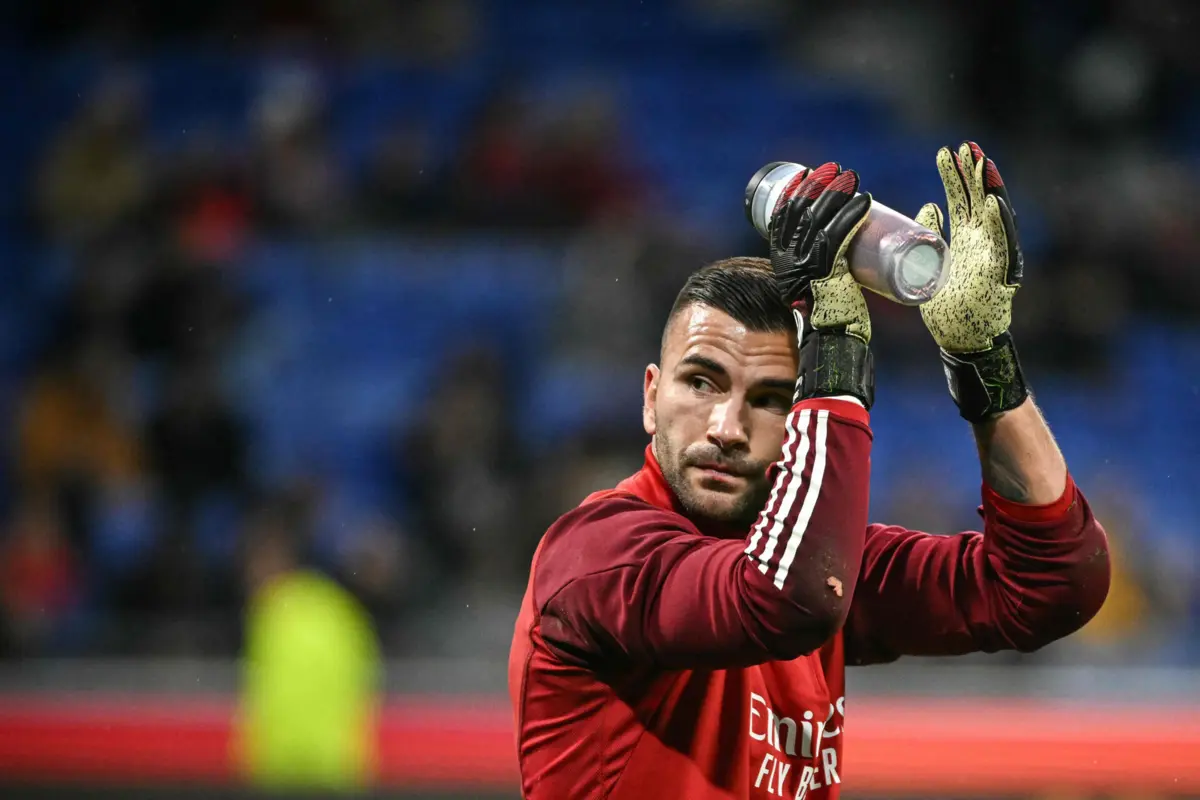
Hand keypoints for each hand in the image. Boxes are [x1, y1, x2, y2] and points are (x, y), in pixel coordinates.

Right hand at [769, 163, 872, 343]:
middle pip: (801, 213)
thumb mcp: (813, 279)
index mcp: (781, 260)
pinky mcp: (827, 272)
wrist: (833, 336)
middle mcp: (789, 261)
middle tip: (836, 169)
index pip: (781, 217)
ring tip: (852, 177)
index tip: (808, 173)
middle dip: (818, 185)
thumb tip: (834, 237)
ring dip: (837, 193)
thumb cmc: (830, 307)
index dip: (794, 191)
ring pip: (819, 220)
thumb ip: (818, 260)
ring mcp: (806, 266)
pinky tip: (865, 201)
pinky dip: (852, 216)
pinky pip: (839, 237)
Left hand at [916, 141, 1023, 353]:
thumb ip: (932, 233)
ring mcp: (993, 254)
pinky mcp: (999, 272)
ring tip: (981, 162)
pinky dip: (998, 222)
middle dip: (971, 173)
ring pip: (993, 215)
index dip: (956, 176)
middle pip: (978, 199)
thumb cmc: (948, 302)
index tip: (946, 152)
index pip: (962, 199)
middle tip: (962, 146)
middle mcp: (982, 241)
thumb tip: (927, 206)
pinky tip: (992, 201)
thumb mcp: (931, 261)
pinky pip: (1002, 244)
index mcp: (966, 237)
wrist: (962, 336)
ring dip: (987, 188)